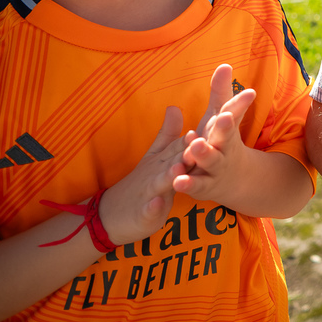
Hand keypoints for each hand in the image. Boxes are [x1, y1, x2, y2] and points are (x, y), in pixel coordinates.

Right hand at [98, 106, 186, 244]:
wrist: (111, 215)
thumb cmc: (141, 183)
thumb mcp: (155, 158)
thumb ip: (167, 134)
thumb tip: (175, 106)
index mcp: (163, 161)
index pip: (179, 146)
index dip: (193, 136)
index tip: (210, 121)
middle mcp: (157, 173)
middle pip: (173, 161)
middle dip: (186, 152)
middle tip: (198, 141)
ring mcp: (148, 193)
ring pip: (160, 183)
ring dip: (169, 176)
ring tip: (178, 169)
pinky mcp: (143, 214)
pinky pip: (148, 211)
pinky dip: (153, 207)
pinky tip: (158, 204)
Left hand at [173, 64, 257, 199]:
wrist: (233, 180)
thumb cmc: (222, 142)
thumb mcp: (220, 118)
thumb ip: (220, 93)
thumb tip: (225, 64)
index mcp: (227, 130)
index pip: (233, 113)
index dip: (240, 104)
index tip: (250, 92)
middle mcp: (225, 147)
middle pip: (226, 137)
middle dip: (226, 128)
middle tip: (225, 116)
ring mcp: (215, 168)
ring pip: (211, 162)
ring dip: (204, 154)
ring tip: (195, 144)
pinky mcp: (203, 186)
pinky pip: (195, 186)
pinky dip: (187, 184)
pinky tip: (178, 182)